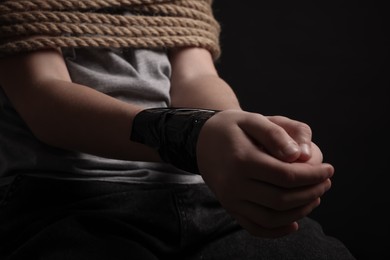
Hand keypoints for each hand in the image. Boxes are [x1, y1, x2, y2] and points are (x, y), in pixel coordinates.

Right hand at [197, 110, 333, 237]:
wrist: (203, 141)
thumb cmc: (233, 128)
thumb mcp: (253, 119)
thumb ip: (277, 133)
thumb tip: (301, 156)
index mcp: (242, 160)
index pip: (286, 176)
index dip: (313, 176)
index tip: (329, 169)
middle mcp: (233, 185)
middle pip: (282, 199)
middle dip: (311, 193)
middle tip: (325, 182)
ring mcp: (230, 200)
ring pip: (272, 218)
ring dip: (300, 211)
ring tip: (315, 197)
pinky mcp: (230, 208)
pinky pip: (256, 227)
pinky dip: (277, 231)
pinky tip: (294, 222)